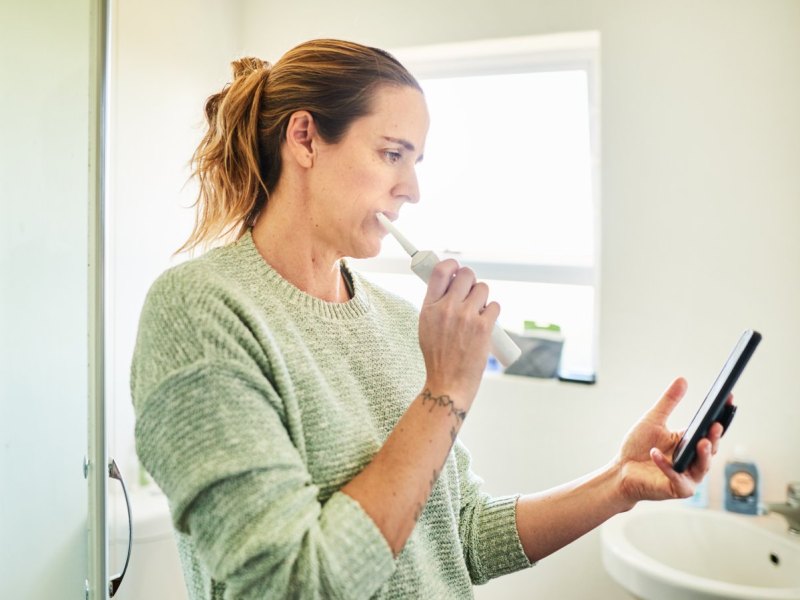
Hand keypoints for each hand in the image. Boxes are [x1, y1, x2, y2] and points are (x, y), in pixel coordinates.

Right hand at [418, 259, 499, 402]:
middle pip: (466, 274)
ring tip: (477, 312)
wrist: (448, 382)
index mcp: (429, 307)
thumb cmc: (438, 357)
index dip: (452, 264)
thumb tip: (450, 283)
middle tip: (470, 292)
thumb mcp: (426, 327)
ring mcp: (466, 317)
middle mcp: (446, 308)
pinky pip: (494, 305)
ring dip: (483, 296)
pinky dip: (492, 312)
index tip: (456, 268)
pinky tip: (486, 322)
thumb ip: (435, 305)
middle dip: (471, 280)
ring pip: (483, 288)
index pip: (440, 271)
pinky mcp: (483, 327)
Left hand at [614, 377, 725, 504]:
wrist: (621, 470)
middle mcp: (694, 459)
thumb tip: (682, 379)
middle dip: (714, 437)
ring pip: (702, 466)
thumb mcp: (653, 420)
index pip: (711, 428)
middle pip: (711, 448)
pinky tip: (655, 454)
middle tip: (715, 425)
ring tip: (702, 442)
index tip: (727, 398)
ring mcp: (687, 476)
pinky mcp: (676, 489)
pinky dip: (666, 466)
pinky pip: (676, 477)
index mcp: (691, 442)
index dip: (721, 415)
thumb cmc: (637, 446)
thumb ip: (669, 402)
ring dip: (703, 455)